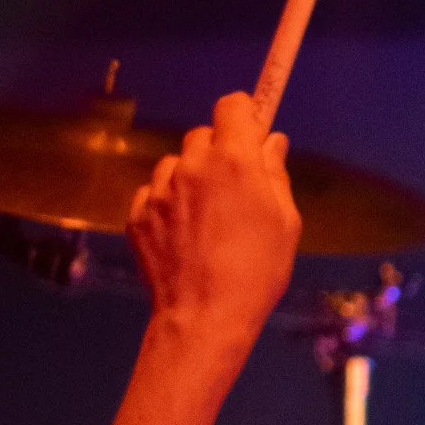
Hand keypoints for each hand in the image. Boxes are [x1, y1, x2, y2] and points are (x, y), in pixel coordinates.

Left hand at [127, 91, 299, 358]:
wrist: (204, 318)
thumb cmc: (256, 273)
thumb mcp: (285, 223)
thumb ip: (275, 174)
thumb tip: (272, 142)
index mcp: (234, 161)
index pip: (232, 106)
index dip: (243, 116)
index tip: (250, 133)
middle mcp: (192, 166)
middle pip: (202, 135)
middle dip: (218, 152)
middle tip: (233, 189)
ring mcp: (160, 190)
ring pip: (175, 165)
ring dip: (190, 179)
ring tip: (206, 221)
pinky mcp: (138, 215)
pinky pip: (154, 194)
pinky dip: (167, 206)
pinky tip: (184, 237)